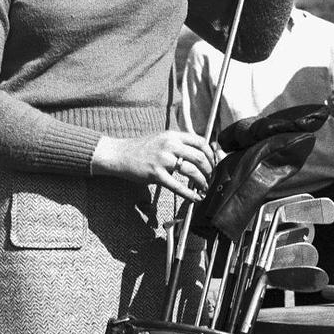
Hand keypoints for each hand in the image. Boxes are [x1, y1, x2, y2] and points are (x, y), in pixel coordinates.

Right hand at [93, 130, 214, 202]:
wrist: (120, 154)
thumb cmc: (141, 148)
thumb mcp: (161, 138)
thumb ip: (178, 143)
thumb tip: (197, 153)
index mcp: (173, 135)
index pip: (200, 141)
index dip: (211, 153)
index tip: (214, 162)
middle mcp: (169, 145)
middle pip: (199, 157)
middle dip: (209, 170)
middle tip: (211, 177)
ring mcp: (163, 160)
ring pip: (191, 171)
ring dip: (202, 181)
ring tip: (204, 187)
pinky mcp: (156, 174)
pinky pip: (177, 186)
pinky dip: (189, 194)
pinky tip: (195, 198)